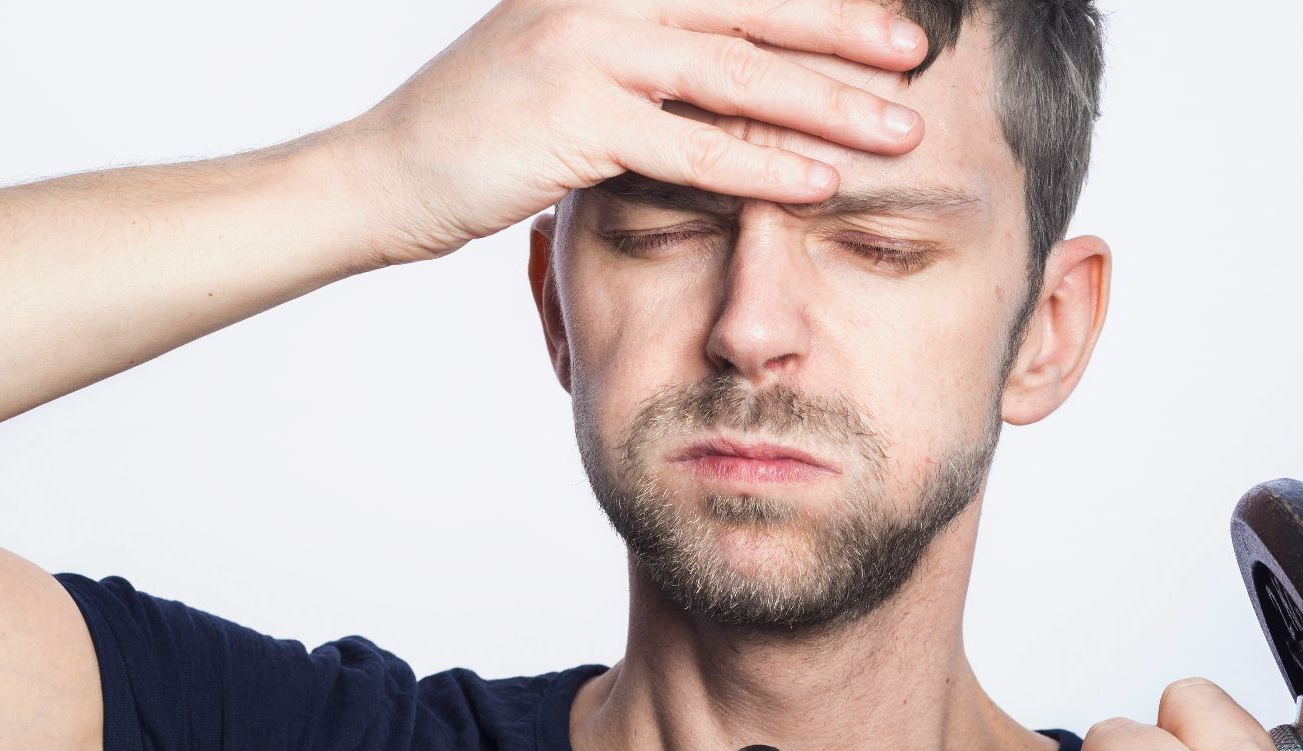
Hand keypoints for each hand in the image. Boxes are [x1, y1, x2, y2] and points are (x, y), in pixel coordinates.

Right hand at [336, 0, 928, 264]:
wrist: (385, 173)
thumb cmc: (482, 128)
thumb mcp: (560, 56)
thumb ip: (635, 46)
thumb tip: (714, 57)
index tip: (884, 14)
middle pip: (751, 7)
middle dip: (844, 30)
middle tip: (917, 56)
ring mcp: (586, 48)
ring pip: (735, 71)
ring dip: (826, 102)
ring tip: (898, 131)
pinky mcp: (574, 117)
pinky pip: (691, 144)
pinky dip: (761, 164)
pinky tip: (818, 181)